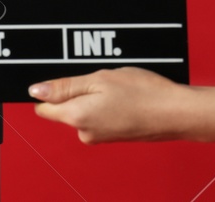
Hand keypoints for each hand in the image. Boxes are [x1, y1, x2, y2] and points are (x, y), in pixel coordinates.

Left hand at [30, 68, 194, 143]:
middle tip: (97, 77)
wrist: (178, 113)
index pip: (43, 107)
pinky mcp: (114, 136)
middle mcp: (86, 132)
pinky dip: (106, 104)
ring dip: (93, 96)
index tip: (63, 78)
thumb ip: (64, 86)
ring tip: (115, 86)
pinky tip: (123, 95)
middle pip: (63, 108)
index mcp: (76, 117)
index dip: (48, 90)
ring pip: (83, 111)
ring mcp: (101, 136)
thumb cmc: (144, 94)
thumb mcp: (98, 79)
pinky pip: (99, 116)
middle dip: (75, 91)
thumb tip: (36, 91)